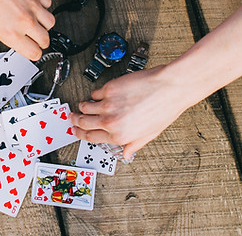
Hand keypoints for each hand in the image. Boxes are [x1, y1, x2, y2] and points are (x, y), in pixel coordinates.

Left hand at [0, 0, 53, 60]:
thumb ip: (1, 34)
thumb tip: (7, 36)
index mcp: (11, 34)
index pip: (34, 53)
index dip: (33, 53)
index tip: (32, 50)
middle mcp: (25, 22)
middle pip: (45, 40)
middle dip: (40, 41)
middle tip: (35, 36)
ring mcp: (33, 7)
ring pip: (50, 23)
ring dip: (43, 24)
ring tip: (35, 20)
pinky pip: (48, 3)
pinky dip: (42, 5)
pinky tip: (33, 4)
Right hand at [71, 65, 192, 158]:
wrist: (169, 88)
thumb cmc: (164, 109)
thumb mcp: (150, 134)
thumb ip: (134, 144)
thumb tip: (127, 154)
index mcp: (120, 136)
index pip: (92, 138)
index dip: (81, 135)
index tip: (77, 132)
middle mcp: (111, 122)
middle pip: (84, 123)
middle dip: (76, 121)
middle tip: (72, 118)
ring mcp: (108, 105)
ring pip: (85, 107)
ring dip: (82, 107)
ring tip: (83, 105)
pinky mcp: (109, 89)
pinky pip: (95, 92)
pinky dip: (95, 94)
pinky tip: (100, 94)